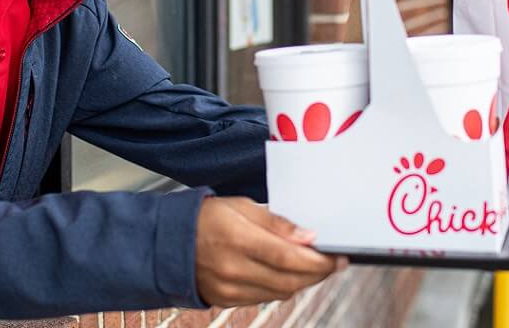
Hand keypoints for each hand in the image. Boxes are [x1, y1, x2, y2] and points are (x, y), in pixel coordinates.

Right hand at [195, 196, 347, 306]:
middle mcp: (233, 269)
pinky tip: (290, 274)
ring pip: (281, 292)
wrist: (169, 242)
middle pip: (289, 280)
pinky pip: (266, 298)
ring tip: (316, 266)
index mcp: (237, 238)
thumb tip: (308, 237)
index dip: (318, 260)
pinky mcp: (227, 301)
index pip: (288, 257)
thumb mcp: (241, 207)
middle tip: (335, 262)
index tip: (339, 255)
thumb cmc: (207, 217)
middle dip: (318, 273)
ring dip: (304, 281)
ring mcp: (229, 289)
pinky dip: (283, 287)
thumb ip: (276, 223)